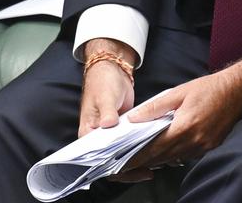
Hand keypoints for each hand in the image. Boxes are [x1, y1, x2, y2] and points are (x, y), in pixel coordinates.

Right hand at [78, 39, 141, 180]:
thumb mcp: (104, 97)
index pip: (96, 159)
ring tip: (153, 165)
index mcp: (88, 134)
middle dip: (128, 169)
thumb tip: (108, 125)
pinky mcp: (124, 129)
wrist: (112, 69)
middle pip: (111, 161)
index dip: (111, 168)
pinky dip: (140, 148)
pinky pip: (131, 144)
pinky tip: (154, 151)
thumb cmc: (102, 82)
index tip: (128, 171)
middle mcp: (98, 138)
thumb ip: (106, 112)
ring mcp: (111, 135)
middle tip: (145, 172)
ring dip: (136, 160)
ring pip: (122, 155)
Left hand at [121, 59, 241, 173]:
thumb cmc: (209, 88)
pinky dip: (174, 155)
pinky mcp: (210, 147)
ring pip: (174, 159)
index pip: (155, 147)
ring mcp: (203, 146)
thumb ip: (155, 107)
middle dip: (144, 161)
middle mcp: (194, 141)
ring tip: (142, 157)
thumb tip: (134, 117)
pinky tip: (166, 150)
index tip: (123, 161)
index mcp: (184, 126)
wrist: (238, 89)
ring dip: (158, 159)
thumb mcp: (179, 92)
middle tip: (127, 163)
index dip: (137, 156)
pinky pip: (187, 156)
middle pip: (163, 157)